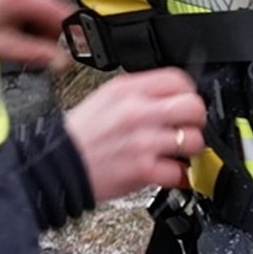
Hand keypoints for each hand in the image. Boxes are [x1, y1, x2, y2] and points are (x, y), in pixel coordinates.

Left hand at [0, 0, 72, 71]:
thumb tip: (63, 61)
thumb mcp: (5, 47)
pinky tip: (10, 18)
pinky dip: (26, 9)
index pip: (66, 14)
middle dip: (45, 30)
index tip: (77, 47)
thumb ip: (38, 54)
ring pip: (43, 4)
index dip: (73, 34)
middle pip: (54, 10)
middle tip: (28, 43)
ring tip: (13, 31)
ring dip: (34, 20)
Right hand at [62, 69, 205, 200]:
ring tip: (175, 150)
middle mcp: (137, 112)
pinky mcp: (144, 170)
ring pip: (193, 139)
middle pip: (194, 107)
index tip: (185, 101)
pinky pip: (180, 171)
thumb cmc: (81, 134)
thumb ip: (140, 93)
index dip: (188, 92)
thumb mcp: (105, 98)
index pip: (178, 80)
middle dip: (195, 119)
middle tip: (186, 126)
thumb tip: (173, 95)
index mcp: (127, 90)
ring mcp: (143, 142)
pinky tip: (167, 169)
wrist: (57, 165)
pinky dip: (177, 174)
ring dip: (189, 148)